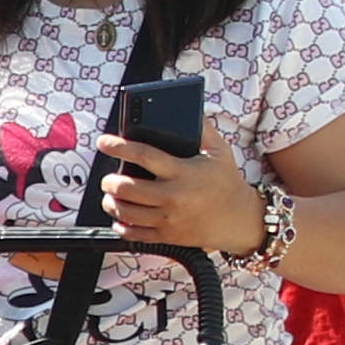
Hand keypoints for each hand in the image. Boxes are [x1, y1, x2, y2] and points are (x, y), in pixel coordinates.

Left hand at [94, 127, 259, 257]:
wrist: (240, 219)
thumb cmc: (226, 181)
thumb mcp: (219, 151)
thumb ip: (202, 129)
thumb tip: (188, 108)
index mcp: (184, 172)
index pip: (144, 156)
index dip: (119, 147)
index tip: (104, 142)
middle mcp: (174, 196)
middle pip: (127, 188)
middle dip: (109, 181)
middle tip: (108, 177)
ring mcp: (169, 219)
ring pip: (126, 213)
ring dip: (111, 203)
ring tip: (110, 195)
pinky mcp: (168, 236)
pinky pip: (134, 234)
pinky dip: (121, 226)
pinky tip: (120, 217)